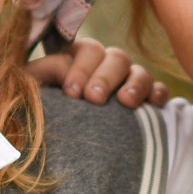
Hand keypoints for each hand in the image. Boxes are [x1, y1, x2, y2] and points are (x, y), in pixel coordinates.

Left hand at [28, 35, 168, 107]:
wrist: (46, 143)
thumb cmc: (37, 112)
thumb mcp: (34, 90)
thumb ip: (43, 73)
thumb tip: (63, 68)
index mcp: (77, 59)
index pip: (87, 50)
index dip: (82, 68)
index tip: (72, 93)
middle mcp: (105, 67)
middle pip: (116, 57)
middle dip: (104, 77)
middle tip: (93, 98)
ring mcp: (127, 82)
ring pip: (139, 71)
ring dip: (134, 84)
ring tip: (125, 101)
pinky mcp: (145, 101)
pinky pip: (158, 90)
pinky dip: (158, 94)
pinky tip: (153, 104)